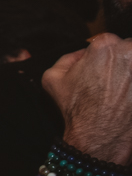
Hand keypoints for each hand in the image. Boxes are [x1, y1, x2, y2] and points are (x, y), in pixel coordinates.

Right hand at [43, 33, 131, 164]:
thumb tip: (80, 54)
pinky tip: (128, 96)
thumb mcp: (52, 78)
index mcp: (103, 46)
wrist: (99, 136)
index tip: (99, 67)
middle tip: (112, 80)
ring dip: (130, 73)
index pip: (106, 40)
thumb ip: (66, 58)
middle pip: (128, 48)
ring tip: (123, 88)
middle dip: (121, 61)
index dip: (101, 55)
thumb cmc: (78, 109)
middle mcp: (128, 52)